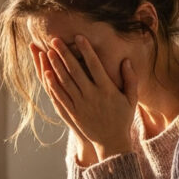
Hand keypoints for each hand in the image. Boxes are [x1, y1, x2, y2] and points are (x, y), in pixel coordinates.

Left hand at [39, 34, 137, 160]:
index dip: (86, 50)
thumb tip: (126, 60)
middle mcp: (93, 96)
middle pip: (76, 71)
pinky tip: (46, 73)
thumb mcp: (132, 99)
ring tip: (48, 52)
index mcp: (107, 90)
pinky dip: (53, 84)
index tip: (78, 37)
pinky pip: (60, 96)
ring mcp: (81, 105)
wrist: (112, 142)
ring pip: (65, 82)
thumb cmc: (123, 118)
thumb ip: (130, 79)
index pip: (95, 66)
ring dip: (55, 66)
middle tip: (55, 39)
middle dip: (64, 54)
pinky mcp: (73, 113)